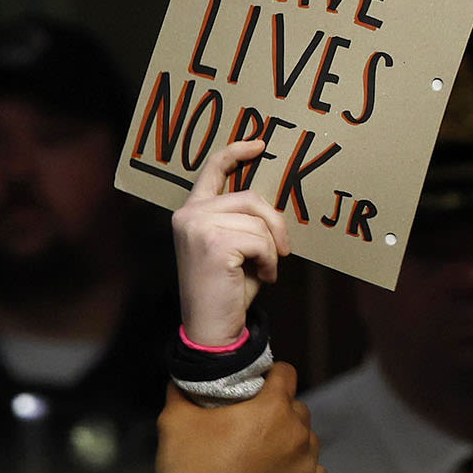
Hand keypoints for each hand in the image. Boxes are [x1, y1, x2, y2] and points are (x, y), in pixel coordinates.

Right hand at [155, 361, 325, 472]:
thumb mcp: (176, 419)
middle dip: (281, 413)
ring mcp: (306, 468)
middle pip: (298, 411)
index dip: (273, 376)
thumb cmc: (188, 467)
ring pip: (309, 444)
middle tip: (257, 427)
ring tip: (268, 457)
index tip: (262, 385)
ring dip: (293, 444)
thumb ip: (183, 393)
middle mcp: (297, 435)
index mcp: (273, 408)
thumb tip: (180, 380)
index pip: (286, 375)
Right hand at [172, 136, 289, 346]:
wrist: (210, 328)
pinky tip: (262, 277)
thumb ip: (242, 221)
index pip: (211, 170)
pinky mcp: (213, 242)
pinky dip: (269, 261)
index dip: (235, 152)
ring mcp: (198, 226)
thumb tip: (271, 205)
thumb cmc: (225, 291)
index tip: (259, 144)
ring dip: (271, 248)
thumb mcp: (234, 248)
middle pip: (250, 197)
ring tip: (264, 270)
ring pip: (258, 221)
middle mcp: (189, 215)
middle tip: (283, 250)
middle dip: (275, 223)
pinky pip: (260, 240)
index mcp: (191, 212)